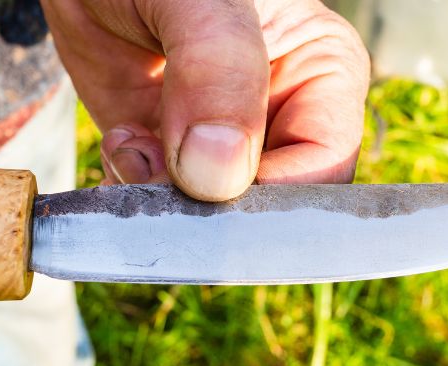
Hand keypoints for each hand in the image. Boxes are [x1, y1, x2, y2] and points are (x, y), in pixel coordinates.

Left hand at [41, 0, 368, 200]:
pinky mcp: (172, 150)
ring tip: (134, 139)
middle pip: (270, 203)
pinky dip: (137, 187)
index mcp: (322, 71)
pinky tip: (123, 140)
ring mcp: (222, 138)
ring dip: (165, 198)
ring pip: (214, 214)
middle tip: (159, 166)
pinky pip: (166, 203)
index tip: (209, 191)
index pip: (324, 165)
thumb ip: (219, 70)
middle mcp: (280, 114)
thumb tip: (220, 174)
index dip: (270, 194)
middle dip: (213, 204)